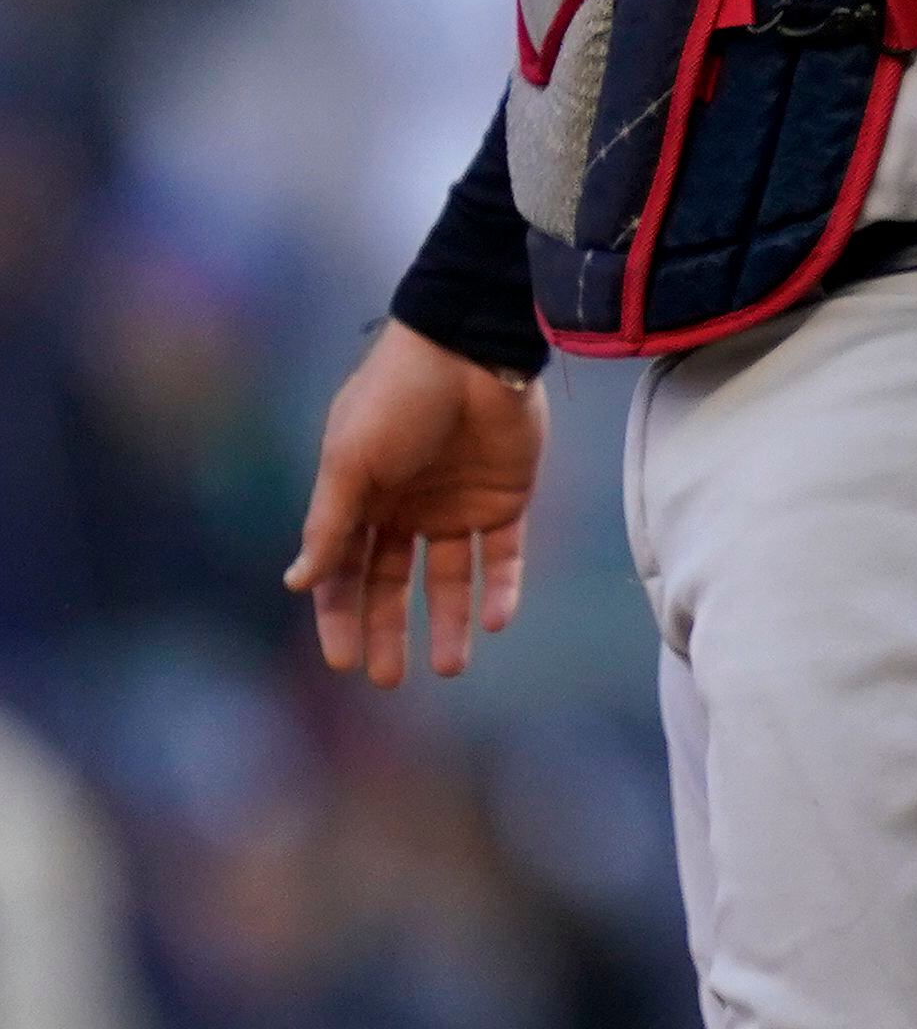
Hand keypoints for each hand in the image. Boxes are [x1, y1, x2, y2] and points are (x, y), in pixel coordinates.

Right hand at [287, 321, 546, 686]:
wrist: (470, 348)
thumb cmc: (396, 397)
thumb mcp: (350, 461)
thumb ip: (329, 524)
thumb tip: (296, 583)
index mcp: (360, 499)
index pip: (344, 572)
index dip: (341, 616)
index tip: (343, 662)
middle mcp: (406, 508)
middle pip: (393, 583)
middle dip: (389, 631)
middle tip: (388, 680)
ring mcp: (457, 505)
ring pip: (451, 578)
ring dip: (451, 622)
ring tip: (450, 667)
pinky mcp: (506, 497)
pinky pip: (505, 555)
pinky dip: (502, 588)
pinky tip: (495, 621)